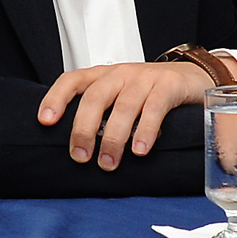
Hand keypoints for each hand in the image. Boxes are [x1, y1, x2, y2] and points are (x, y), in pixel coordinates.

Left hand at [37, 61, 211, 169]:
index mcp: (103, 76)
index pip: (72, 80)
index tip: (45, 120)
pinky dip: (144, 130)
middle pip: (94, 98)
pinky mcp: (168, 86)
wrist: (191, 76)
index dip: (56, 98)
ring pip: (123, 107)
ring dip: (113, 138)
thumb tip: (77, 148)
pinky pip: (154, 109)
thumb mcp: (120, 96)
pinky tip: (140, 149)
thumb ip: (101, 114)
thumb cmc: (149, 92)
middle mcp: (120, 74)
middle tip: (80, 156)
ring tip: (108, 163)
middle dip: (84, 129)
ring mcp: (144, 78)